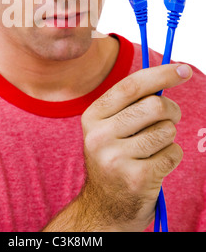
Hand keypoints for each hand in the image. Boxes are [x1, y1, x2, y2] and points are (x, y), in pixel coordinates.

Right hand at [79, 63, 191, 230]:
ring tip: (154, 149)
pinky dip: (172, 156)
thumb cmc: (115, 158)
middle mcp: (99, 136)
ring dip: (169, 138)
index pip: (131, 86)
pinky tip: (155, 166)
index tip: (183, 69)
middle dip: (171, 111)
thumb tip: (171, 73)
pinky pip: (173, 153)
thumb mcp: (110, 128)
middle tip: (169, 119)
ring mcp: (115, 158)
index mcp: (92, 117)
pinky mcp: (136, 178)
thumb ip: (131, 104)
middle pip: (154, 106)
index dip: (161, 74)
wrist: (104, 207)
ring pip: (166, 130)